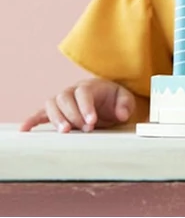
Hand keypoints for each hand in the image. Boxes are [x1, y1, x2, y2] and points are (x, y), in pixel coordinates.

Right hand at [20, 78, 135, 132]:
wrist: (105, 99)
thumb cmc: (113, 99)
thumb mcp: (124, 99)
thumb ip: (125, 105)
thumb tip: (121, 114)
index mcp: (89, 86)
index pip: (83, 93)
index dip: (86, 106)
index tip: (91, 121)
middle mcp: (72, 91)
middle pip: (65, 98)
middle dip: (73, 114)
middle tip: (85, 129)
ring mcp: (62, 100)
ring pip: (52, 104)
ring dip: (56, 118)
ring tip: (65, 132)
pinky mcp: (55, 111)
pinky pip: (41, 113)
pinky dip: (32, 120)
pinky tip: (25, 129)